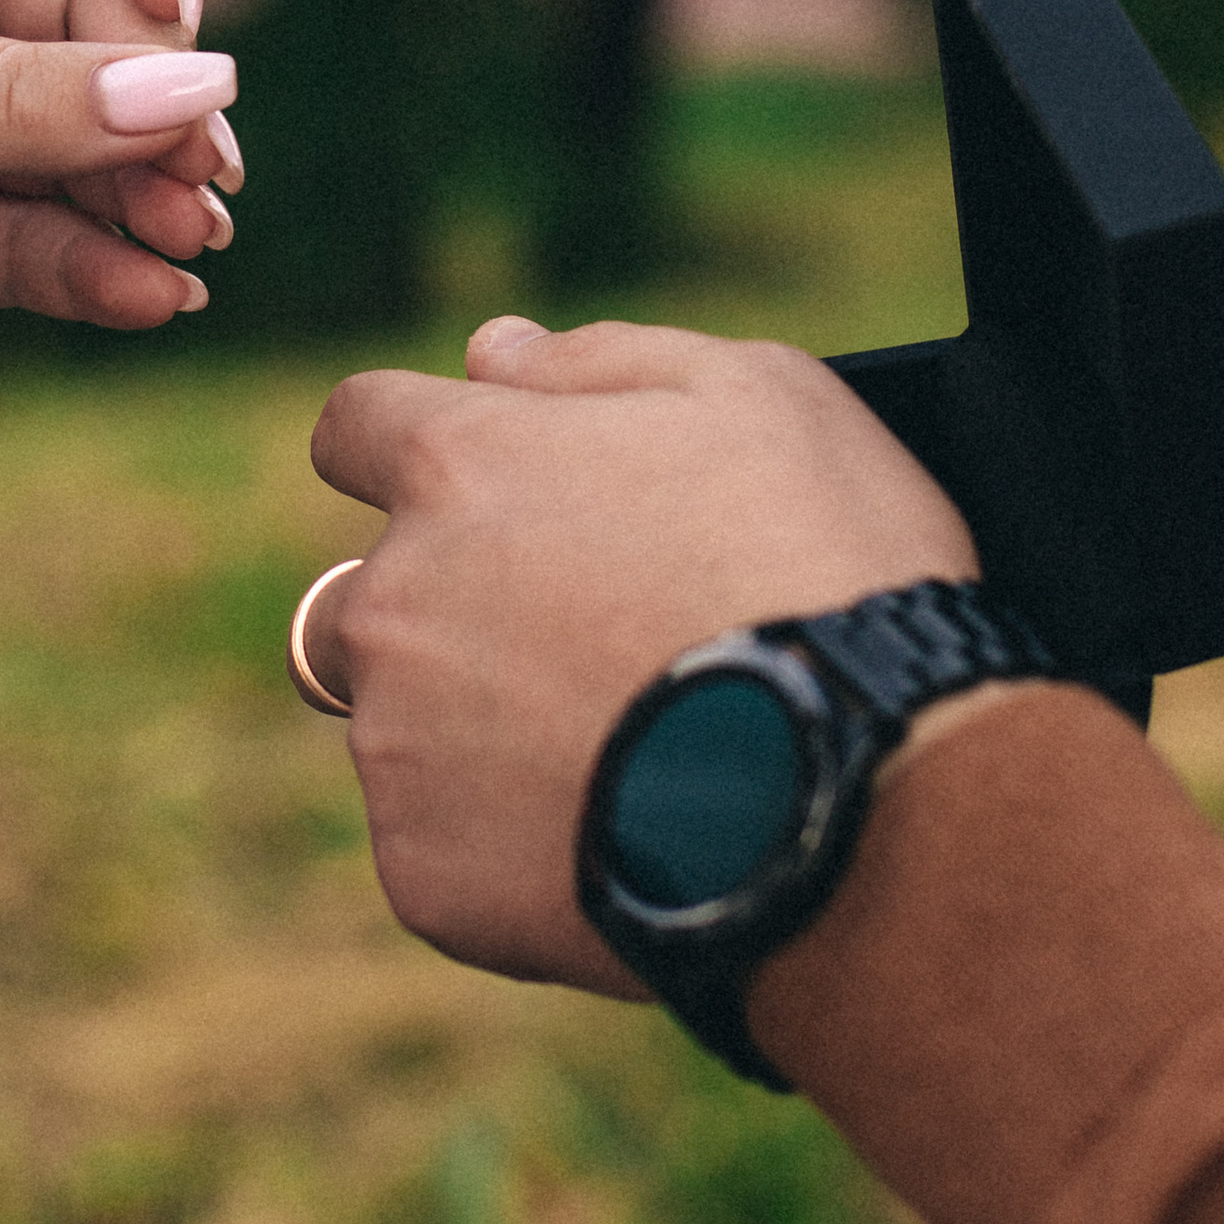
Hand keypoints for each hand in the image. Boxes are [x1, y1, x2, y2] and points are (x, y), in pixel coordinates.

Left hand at [0, 0, 239, 482]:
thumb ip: (14, 101)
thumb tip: (203, 92)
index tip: (169, 4)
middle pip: (106, 4)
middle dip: (164, 85)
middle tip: (195, 176)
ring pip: (95, 132)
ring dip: (156, 184)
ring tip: (191, 244)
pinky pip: (50, 238)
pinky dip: (109, 266)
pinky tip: (147, 300)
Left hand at [307, 316, 975, 993]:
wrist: (866, 804)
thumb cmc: (827, 575)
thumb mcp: (762, 399)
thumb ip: (602, 361)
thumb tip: (492, 352)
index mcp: (460, 466)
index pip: (358, 427)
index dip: (414, 452)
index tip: (479, 493)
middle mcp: (396, 597)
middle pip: (366, 596)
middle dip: (444, 614)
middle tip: (584, 657)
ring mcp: (398, 744)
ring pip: (399, 729)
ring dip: (477, 736)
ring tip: (624, 760)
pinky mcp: (423, 872)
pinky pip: (439, 852)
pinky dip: (509, 851)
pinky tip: (617, 839)